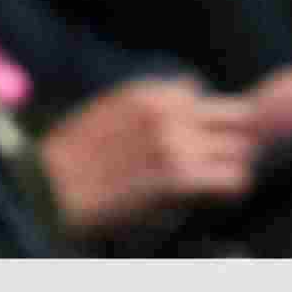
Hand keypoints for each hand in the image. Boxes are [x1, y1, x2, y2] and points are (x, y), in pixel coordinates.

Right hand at [36, 75, 257, 238]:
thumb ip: (151, 106)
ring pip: (240, 148)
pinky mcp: (179, 180)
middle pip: (236, 116)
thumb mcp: (110, 111)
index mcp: (149, 94)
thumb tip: (189, 101)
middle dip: (230, 137)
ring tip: (211, 183)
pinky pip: (234, 179)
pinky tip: (214, 197)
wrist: (51, 191)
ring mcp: (176, 145)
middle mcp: (168, 113)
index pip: (202, 94)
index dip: (204, 120)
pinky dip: (230, 189)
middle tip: (215, 161)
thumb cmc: (75, 159)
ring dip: (230, 164)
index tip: (197, 140)